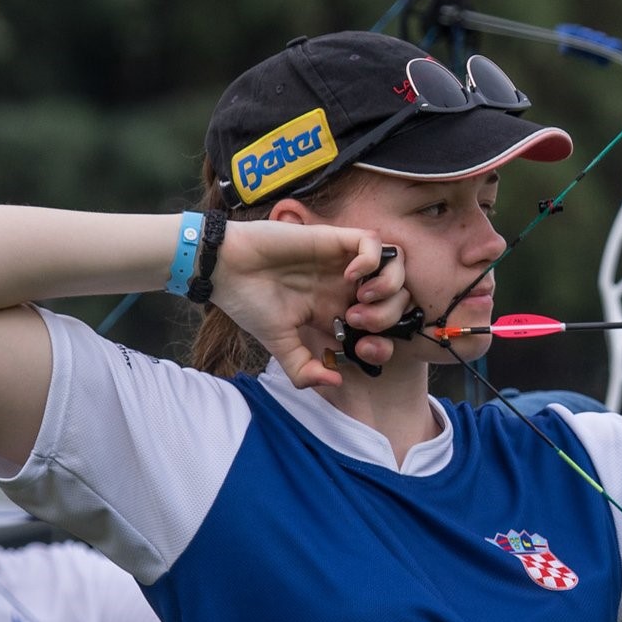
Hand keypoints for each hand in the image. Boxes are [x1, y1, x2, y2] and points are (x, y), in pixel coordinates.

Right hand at [210, 221, 410, 386]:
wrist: (224, 270)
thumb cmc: (249, 304)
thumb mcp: (279, 345)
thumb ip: (304, 369)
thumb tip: (335, 381)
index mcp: (337, 312)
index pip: (383, 328)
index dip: (385, 342)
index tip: (362, 349)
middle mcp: (346, 287)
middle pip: (398, 299)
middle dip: (389, 316)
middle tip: (356, 322)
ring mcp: (343, 263)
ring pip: (395, 267)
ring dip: (389, 287)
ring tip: (361, 299)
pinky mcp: (334, 240)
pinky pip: (374, 242)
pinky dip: (373, 260)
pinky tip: (350, 275)